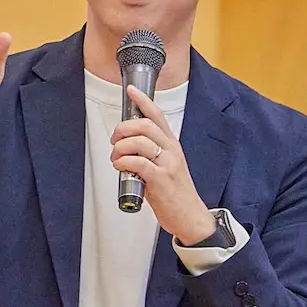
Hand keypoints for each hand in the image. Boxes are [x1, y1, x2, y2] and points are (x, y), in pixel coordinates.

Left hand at [111, 85, 215, 243]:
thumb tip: (127, 148)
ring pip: (139, 142)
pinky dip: (123, 162)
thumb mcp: (166, 167)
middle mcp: (171, 151)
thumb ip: (150, 154)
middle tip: (115, 140)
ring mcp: (167, 164)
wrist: (190, 217)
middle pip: (144, 125)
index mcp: (172, 145)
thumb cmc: (176, 193)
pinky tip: (121, 167)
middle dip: (123, 128)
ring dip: (120, 148)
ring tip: (116, 160)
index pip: (157, 116)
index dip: (143, 101)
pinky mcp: (160, 179)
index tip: (131, 90)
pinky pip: (137, 162)